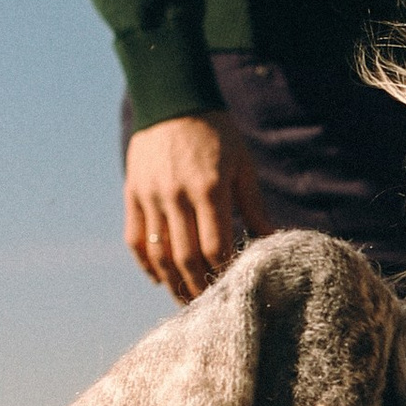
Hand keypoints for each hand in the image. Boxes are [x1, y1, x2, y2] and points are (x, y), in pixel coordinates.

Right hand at [123, 115, 267, 303]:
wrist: (172, 100)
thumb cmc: (217, 133)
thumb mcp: (242, 165)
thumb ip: (254, 206)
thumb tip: (273, 240)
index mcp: (209, 189)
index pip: (216, 246)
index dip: (224, 273)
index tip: (234, 287)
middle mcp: (177, 196)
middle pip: (186, 257)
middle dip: (199, 287)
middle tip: (209, 305)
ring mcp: (151, 196)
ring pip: (159, 254)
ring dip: (172, 283)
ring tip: (185, 300)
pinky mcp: (132, 193)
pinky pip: (135, 239)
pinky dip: (146, 263)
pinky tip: (159, 278)